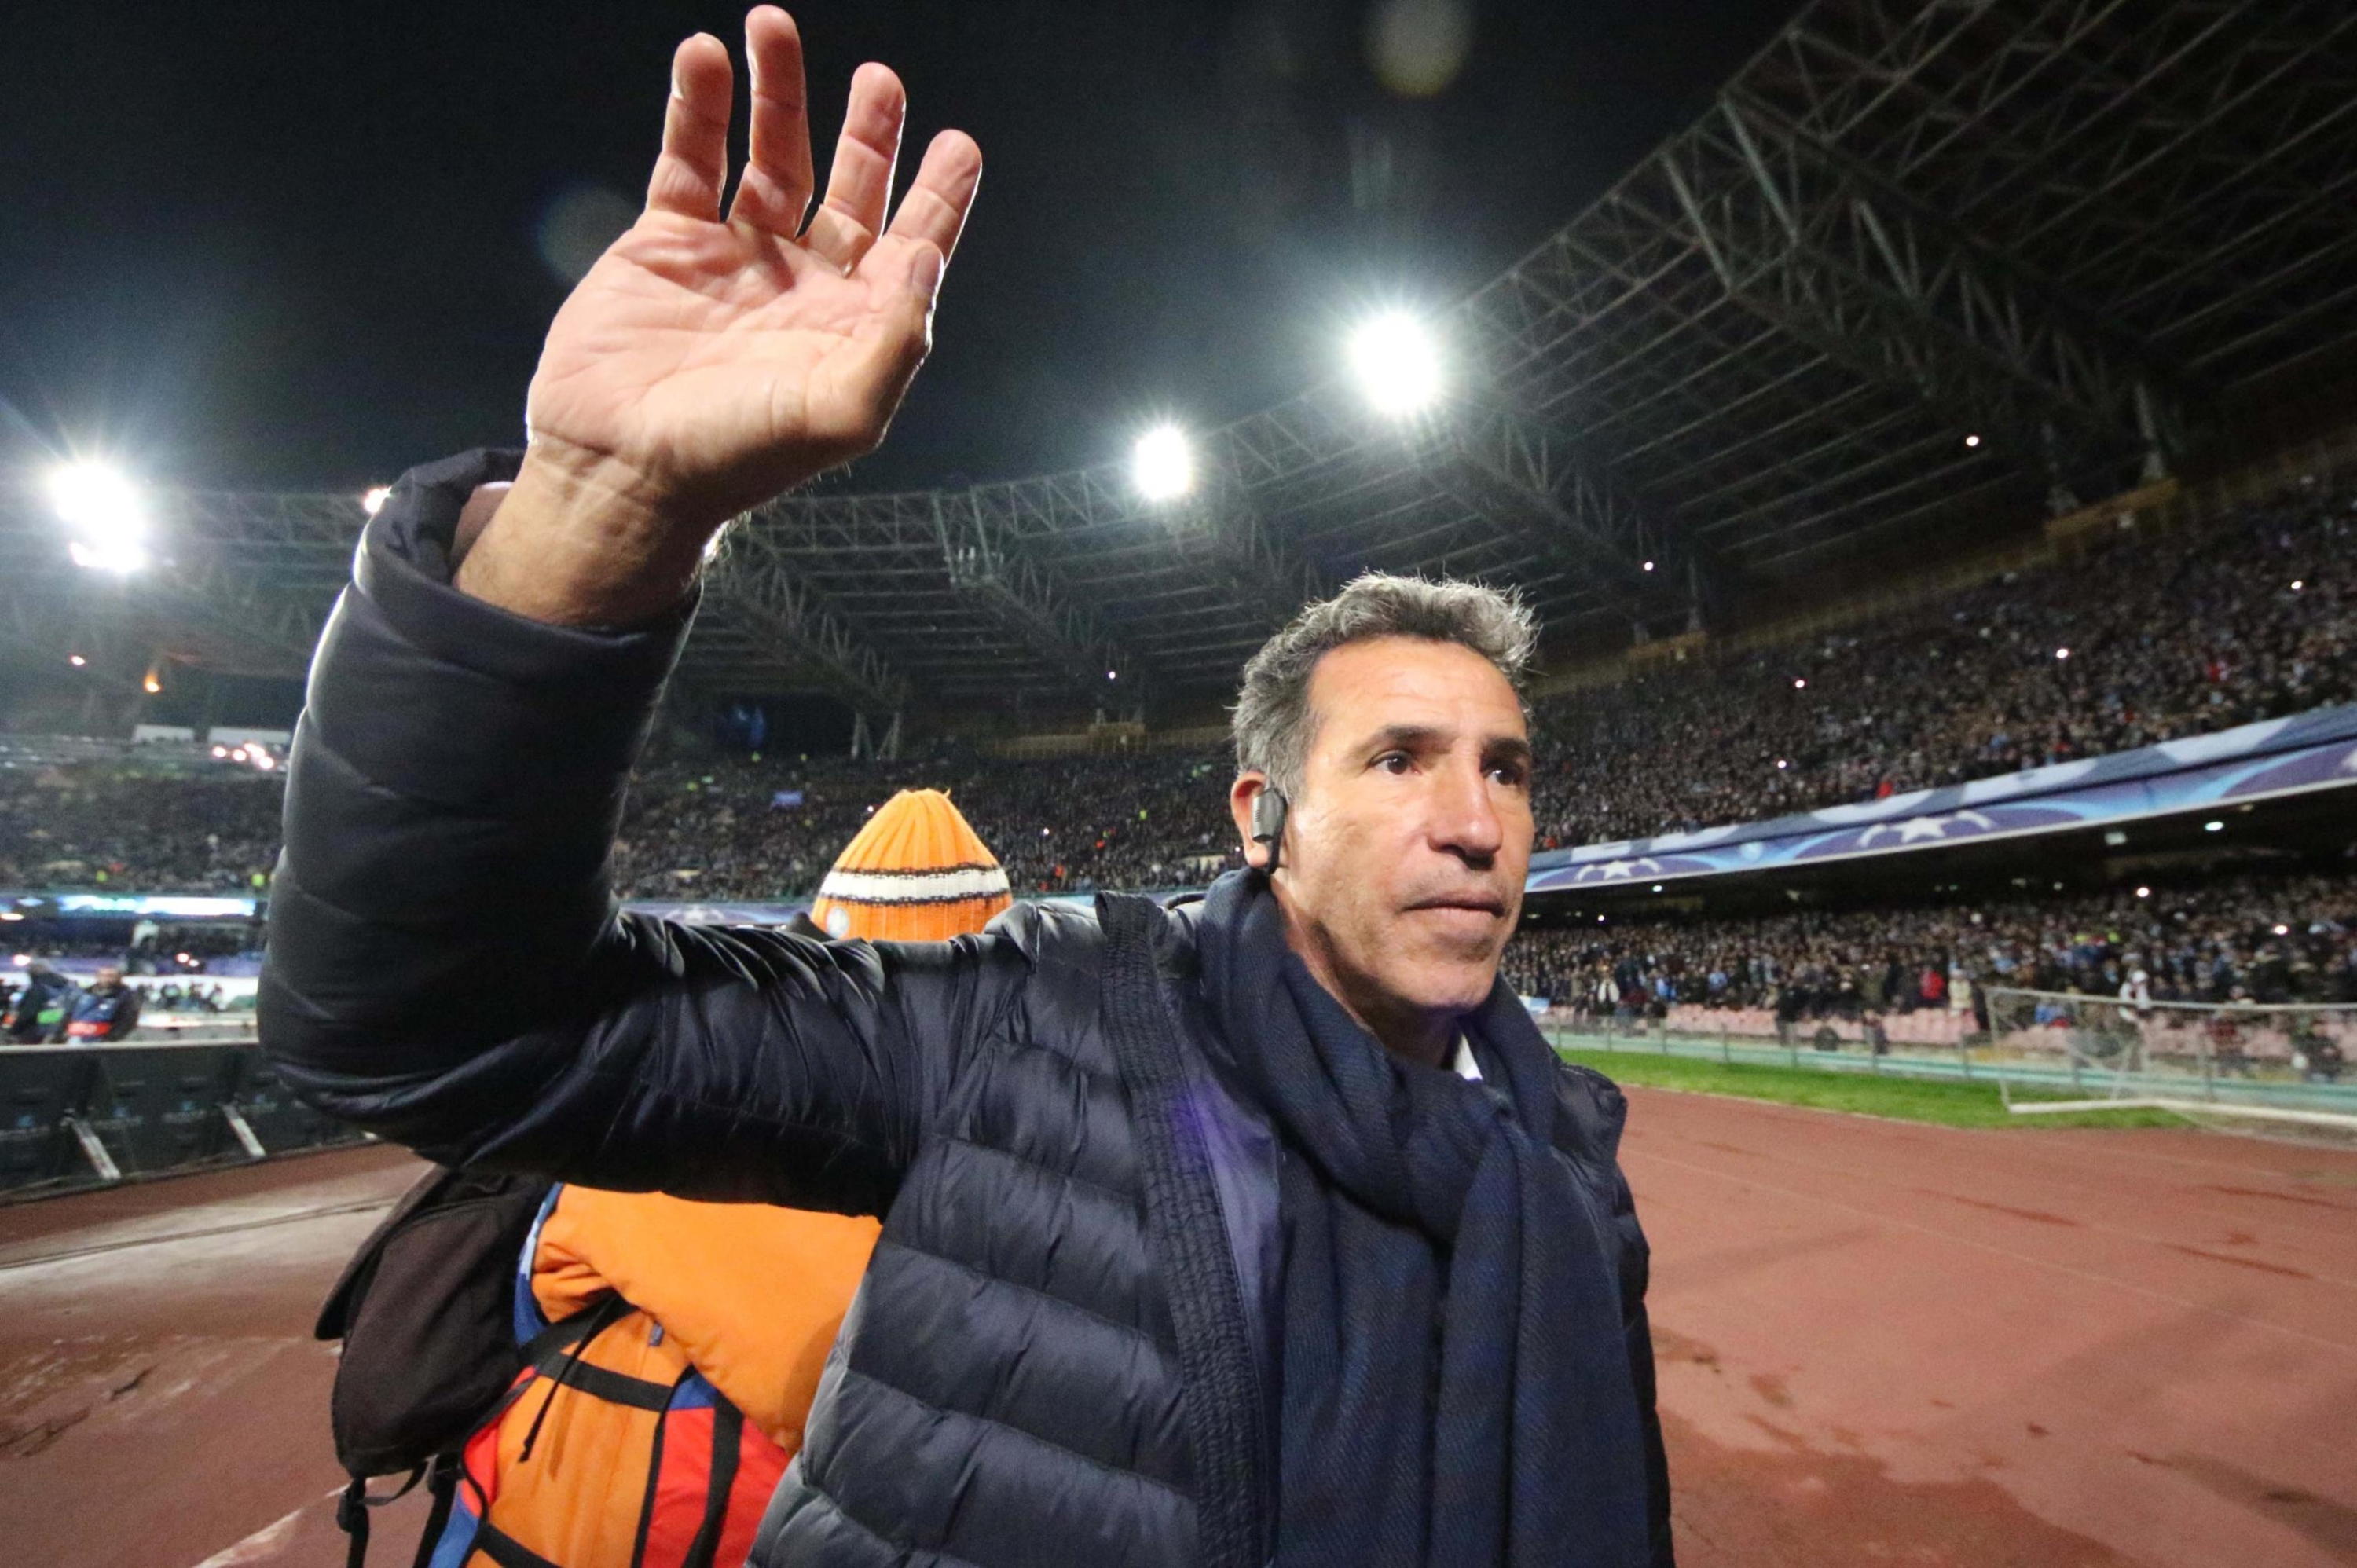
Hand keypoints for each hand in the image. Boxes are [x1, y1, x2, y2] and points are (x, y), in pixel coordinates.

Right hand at [458, 8, 980, 623]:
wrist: (623, 470)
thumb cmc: (737, 458)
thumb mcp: (841, 413)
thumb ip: (896, 340)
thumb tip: (926, 259)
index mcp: (852, 324)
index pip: (910, 245)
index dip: (939, 196)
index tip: (960, 145)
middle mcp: (802, 284)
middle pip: (849, 189)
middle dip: (868, 132)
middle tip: (881, 81)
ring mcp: (734, 257)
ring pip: (769, 156)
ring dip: (778, 95)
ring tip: (776, 27)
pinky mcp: (666, 242)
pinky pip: (689, 159)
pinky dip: (697, 106)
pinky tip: (705, 58)